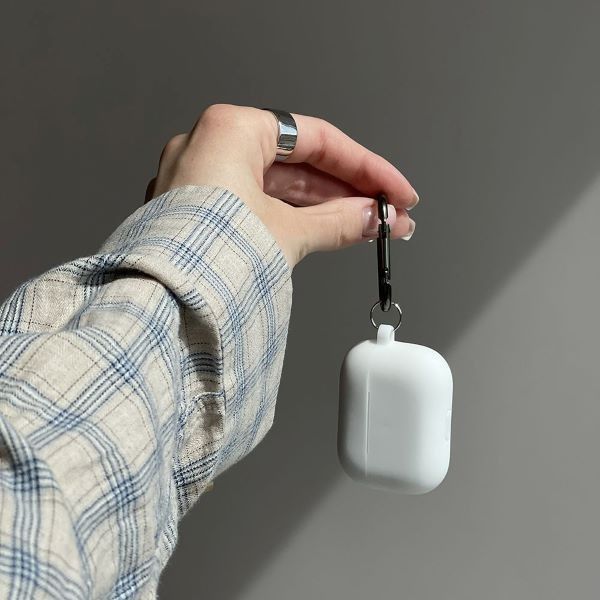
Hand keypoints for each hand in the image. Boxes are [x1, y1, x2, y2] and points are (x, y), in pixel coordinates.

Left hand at [146, 103, 418, 267]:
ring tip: (368, 228)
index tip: (396, 191)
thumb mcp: (286, 233)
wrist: (158, 306)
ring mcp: (204, 182)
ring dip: (326, 208)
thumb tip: (373, 220)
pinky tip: (328, 231)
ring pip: (280, 187)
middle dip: (349, 192)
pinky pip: (258, 205)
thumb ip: (337, 222)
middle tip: (388, 215)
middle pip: (300, 164)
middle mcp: (212, 148)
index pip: (317, 139)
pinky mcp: (202, 214)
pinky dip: (293, 218)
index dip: (366, 168)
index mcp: (230, 131)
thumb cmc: (205, 258)